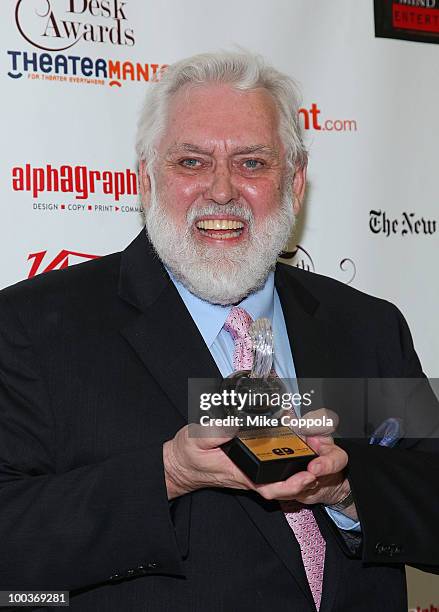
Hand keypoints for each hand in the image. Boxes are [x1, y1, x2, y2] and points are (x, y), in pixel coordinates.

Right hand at [163, 422, 356, 520]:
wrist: (180, 463)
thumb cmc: (188, 454)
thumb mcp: (198, 438)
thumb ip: (215, 431)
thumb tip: (236, 423)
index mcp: (241, 472)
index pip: (271, 486)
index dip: (291, 484)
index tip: (307, 476)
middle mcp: (250, 475)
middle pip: (283, 483)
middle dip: (304, 477)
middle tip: (321, 461)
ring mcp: (251, 470)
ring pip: (281, 475)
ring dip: (299, 466)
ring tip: (315, 448)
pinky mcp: (250, 462)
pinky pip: (273, 465)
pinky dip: (287, 456)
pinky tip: (296, 440)